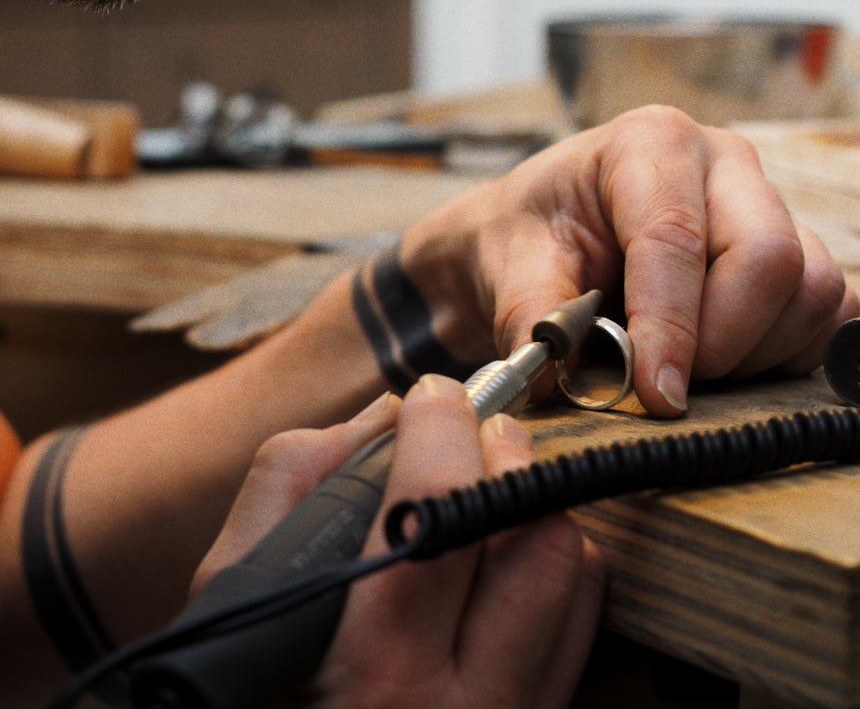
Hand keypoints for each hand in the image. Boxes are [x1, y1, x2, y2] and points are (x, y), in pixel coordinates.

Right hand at [194, 378, 603, 708]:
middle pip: (536, 533)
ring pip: (572, 568)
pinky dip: (550, 559)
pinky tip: (499, 551)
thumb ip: (291, 483)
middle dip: (503, 453)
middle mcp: (466, 701)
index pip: (438, 506)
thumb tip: (384, 412)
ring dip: (531, 506)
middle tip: (463, 433)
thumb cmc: (262, 682)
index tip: (429, 396)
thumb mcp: (238, 595)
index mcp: (377, 669)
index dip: (440, 424)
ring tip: (480, 488)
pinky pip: (583, 614)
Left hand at [402, 105, 858, 415]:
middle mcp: (723, 161)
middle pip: (769, 258)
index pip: (677, 238)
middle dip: (719, 341)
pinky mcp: (796, 249)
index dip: (671, 326)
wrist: (541, 235)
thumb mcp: (509, 265)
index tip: (656, 392)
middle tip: (663, 379)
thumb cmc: (529, 238)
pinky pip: (829, 313)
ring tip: (682, 363)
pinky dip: (784, 352)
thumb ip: (534, 314)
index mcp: (649, 144)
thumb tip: (559, 375)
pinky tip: (722, 358)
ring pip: (811, 291)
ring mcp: (767, 203)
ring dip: (752, 353)